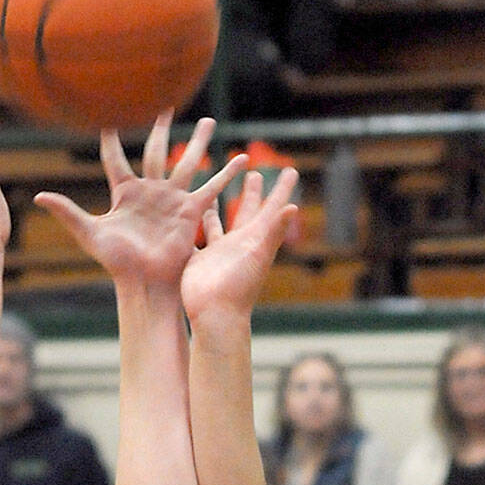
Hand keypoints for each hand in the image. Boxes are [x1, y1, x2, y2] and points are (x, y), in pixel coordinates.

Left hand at [34, 114, 244, 287]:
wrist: (145, 283)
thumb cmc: (117, 263)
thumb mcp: (90, 234)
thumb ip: (67, 213)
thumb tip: (38, 196)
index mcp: (124, 193)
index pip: (114, 158)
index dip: (110, 138)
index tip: (108, 114)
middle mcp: (149, 192)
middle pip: (155, 151)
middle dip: (161, 128)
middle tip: (166, 104)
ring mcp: (172, 200)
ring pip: (186, 163)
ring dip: (198, 142)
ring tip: (208, 121)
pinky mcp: (190, 212)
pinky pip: (211, 189)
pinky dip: (226, 174)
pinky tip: (242, 160)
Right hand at [181, 166, 301, 324]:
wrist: (216, 314)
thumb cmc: (239, 286)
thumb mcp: (258, 253)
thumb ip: (273, 229)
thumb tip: (293, 207)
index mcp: (255, 238)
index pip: (272, 207)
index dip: (282, 189)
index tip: (291, 170)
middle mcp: (238, 243)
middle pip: (248, 212)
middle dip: (253, 193)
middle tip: (255, 173)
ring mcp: (219, 252)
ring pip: (219, 224)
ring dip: (219, 209)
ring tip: (218, 192)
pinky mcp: (200, 260)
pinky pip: (197, 240)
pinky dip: (194, 230)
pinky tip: (190, 219)